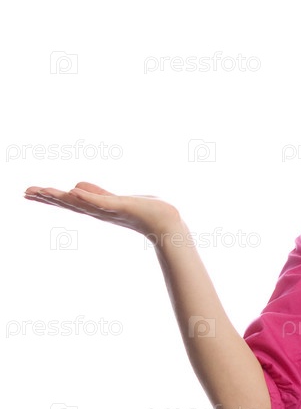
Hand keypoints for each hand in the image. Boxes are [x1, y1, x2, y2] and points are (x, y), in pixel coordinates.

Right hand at [24, 181, 181, 240]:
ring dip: (62, 197)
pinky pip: (103, 202)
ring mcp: (111, 210)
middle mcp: (100, 211)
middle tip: (26, 192)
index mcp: (98, 208)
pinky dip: (89, 197)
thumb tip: (76, 186)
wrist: (167, 222)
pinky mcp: (122, 207)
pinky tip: (75, 191)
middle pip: (69, 204)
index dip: (50, 196)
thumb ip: (97, 194)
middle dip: (48, 197)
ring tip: (43, 191)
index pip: (69, 201)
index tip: (29, 192)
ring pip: (81, 203)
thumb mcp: (116, 200)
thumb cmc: (145, 211)